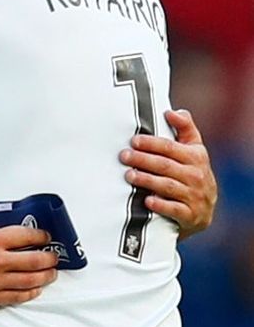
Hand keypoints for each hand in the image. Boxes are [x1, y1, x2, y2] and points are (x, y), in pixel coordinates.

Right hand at [0, 223, 57, 308]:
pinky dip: (30, 292)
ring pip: (30, 280)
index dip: (42, 236)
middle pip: (35, 260)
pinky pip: (17, 296)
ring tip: (51, 273)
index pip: (27, 236)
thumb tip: (6, 225)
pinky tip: (36, 288)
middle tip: (54, 256)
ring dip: (45, 276)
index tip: (47, 237)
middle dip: (50, 258)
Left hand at [119, 109, 216, 239]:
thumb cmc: (191, 171)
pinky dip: (160, 205)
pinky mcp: (190, 215)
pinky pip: (174, 209)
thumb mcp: (193, 149)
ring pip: (167, 186)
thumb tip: (171, 111)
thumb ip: (185, 127)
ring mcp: (194, 196)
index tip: (134, 140)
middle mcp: (196, 175)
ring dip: (147, 180)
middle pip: (165, 165)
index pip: (170, 147)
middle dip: (142, 159)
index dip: (151, 143)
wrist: (204, 210)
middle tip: (123, 156)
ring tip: (128, 175)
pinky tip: (146, 200)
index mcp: (196, 156)